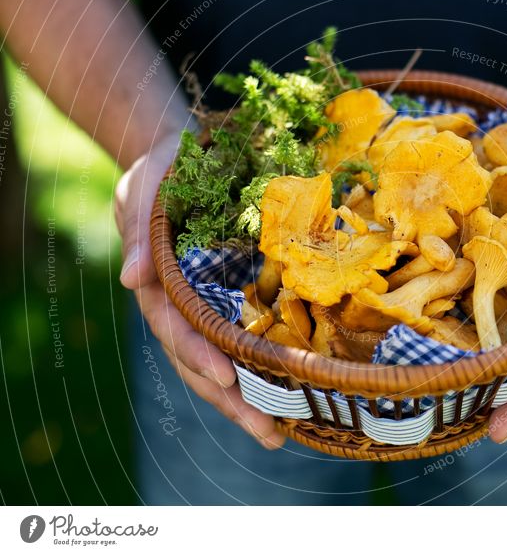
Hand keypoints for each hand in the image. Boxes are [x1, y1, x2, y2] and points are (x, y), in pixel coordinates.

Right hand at [115, 131, 283, 448]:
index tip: (225, 379)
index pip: (177, 329)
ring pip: (225, 361)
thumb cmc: (162, 175)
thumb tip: (130, 279)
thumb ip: (138, 236)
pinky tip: (290, 395)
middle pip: (203, 361)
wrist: (186, 160)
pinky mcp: (236, 299)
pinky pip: (247, 339)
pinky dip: (263, 368)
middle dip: (232, 399)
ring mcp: (210, 307)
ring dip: (249, 399)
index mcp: (160, 287)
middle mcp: (185, 306)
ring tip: (278, 433)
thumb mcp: (143, 194)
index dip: (198, 355)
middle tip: (267, 433)